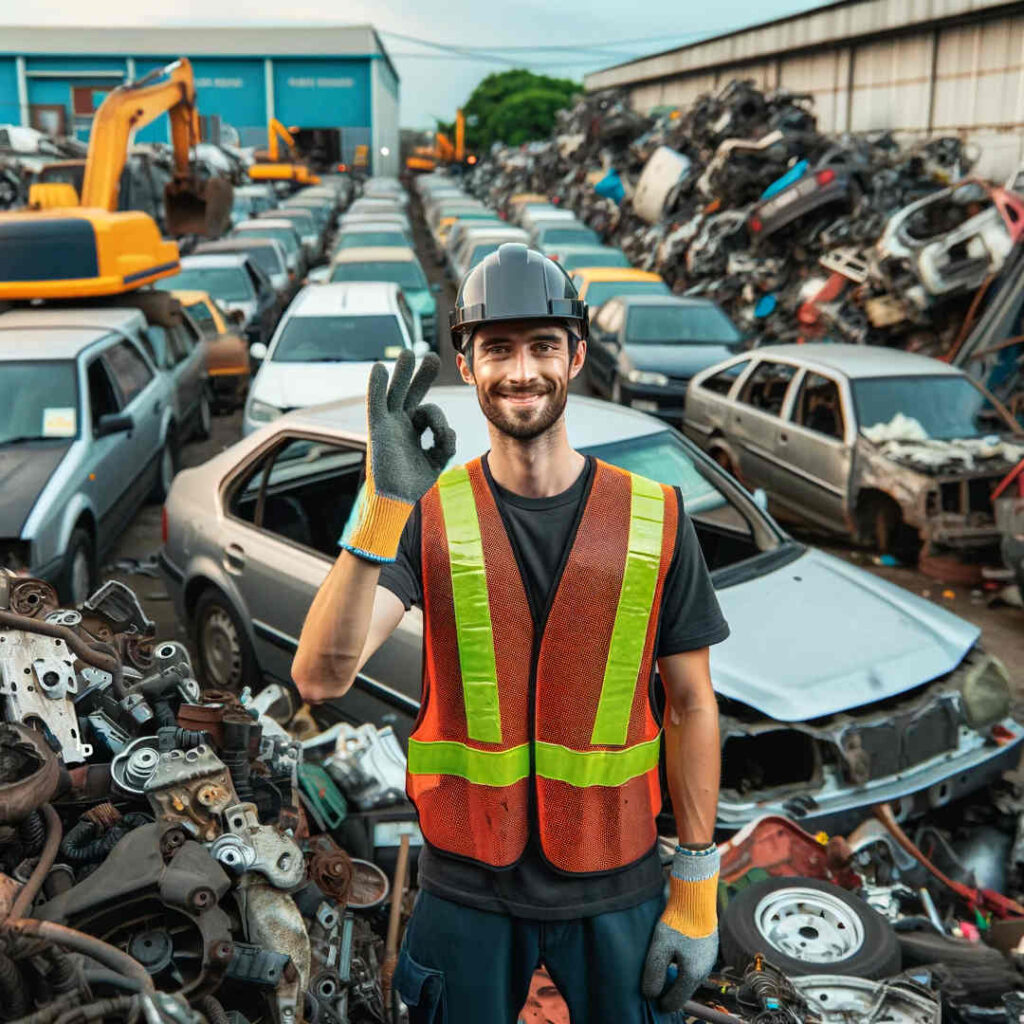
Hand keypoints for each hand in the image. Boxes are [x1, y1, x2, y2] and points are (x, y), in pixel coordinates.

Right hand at [345, 350, 455, 561]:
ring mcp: (388, 424)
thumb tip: (448, 432)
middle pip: (412, 393)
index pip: (429, 412)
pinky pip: (375, 403)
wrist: (395, 499)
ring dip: (403, 374)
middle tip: (432, 357)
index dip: (440, 422)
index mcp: (414, 430)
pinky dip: (376, 386)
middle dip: (421, 376)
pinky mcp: (377, 429)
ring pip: (396, 393)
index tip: (443, 438)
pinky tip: (378, 368)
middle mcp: (400, 423)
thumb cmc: (413, 483)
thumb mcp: (437, 461)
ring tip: (409, 353)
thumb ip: (446, 443)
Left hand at [641, 845, 718, 1010]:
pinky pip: (696, 963)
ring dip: (677, 977)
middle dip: (671, 991)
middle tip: (656, 989)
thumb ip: (654, 973)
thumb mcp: (660, 948)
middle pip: (685, 988)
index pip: (677, 999)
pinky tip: (674, 956)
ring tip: (663, 973)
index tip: (653, 1002)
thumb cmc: (677, 922)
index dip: (664, 1003)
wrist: (695, 896)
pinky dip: (684, 965)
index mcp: (693, 974)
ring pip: (691, 975)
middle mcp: (704, 969)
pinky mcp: (709, 945)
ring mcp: (709, 957)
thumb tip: (650, 994)